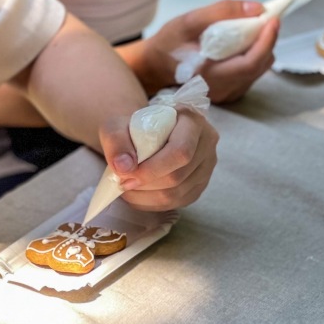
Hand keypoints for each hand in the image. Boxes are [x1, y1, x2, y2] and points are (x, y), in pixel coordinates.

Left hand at [98, 108, 218, 210]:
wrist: (144, 130)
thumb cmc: (133, 125)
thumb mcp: (117, 123)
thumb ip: (116, 141)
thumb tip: (123, 168)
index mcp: (192, 120)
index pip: (180, 151)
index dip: (152, 169)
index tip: (126, 175)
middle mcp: (206, 142)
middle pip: (178, 176)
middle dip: (146, 184)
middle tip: (122, 183)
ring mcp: (206, 166)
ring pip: (178, 193)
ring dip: (147, 197)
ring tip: (126, 188)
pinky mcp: (200, 184)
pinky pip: (178, 202)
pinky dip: (153, 203)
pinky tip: (137, 195)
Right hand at [147, 0, 277, 101]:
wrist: (153, 67)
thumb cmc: (168, 43)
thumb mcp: (188, 21)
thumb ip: (221, 12)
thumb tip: (257, 9)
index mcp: (210, 75)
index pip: (250, 63)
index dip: (267, 41)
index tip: (272, 19)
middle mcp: (221, 90)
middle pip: (260, 66)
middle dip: (268, 40)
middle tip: (266, 19)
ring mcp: (226, 94)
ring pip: (258, 70)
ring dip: (262, 48)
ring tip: (254, 29)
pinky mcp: (228, 93)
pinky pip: (251, 74)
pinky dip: (254, 56)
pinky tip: (243, 44)